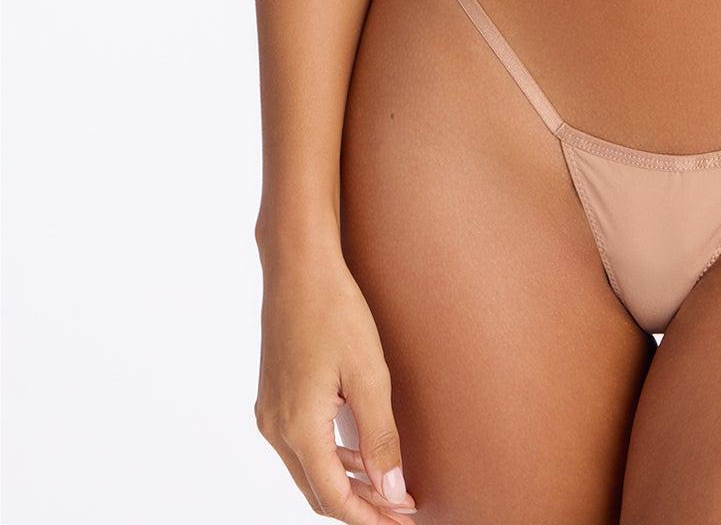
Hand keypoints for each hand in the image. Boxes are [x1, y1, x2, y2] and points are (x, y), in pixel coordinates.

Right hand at [255, 245, 417, 520]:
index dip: (370, 517)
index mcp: (299, 429)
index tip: (404, 520)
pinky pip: (301, 447)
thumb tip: (392, 491)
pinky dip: (331, 459)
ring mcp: (270, 414)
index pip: (334, 498)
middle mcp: (276, 429)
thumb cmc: (335, 311)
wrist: (298, 267)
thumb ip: (380, 439)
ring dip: (346, 485)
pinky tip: (359, 455)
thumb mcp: (369, 375)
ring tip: (388, 491)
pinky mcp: (273, 398)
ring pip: (309, 471)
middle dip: (360, 508)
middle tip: (400, 513)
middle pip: (318, 491)